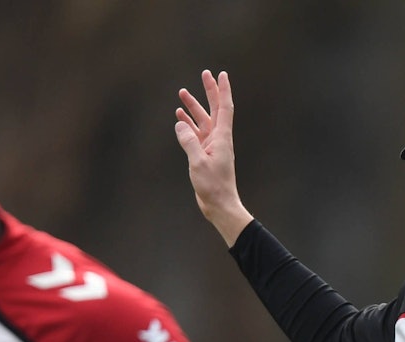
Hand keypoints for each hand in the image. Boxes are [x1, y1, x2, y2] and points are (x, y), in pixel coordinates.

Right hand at [174, 69, 254, 245]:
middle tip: (204, 74)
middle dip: (209, 91)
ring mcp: (212, 146)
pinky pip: (196, 135)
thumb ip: (189, 142)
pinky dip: (188, 125)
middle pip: (214, 109)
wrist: (219, 204)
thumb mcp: (198, 162)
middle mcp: (218, 138)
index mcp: (222, 137)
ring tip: (182, 94)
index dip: (223, 90)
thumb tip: (180, 123)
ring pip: (202, 121)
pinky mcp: (205, 155)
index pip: (224, 107)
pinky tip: (180, 118)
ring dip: (193, 108)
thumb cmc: (213, 186)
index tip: (221, 74)